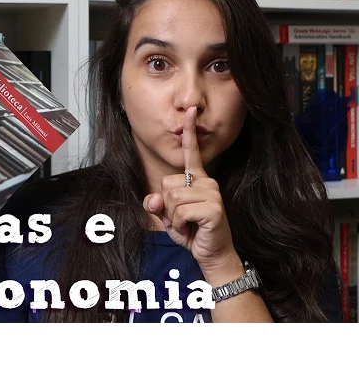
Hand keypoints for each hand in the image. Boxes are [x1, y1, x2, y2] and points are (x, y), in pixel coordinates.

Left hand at [144, 106, 240, 277]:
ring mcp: (212, 194)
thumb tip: (152, 199)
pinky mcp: (214, 208)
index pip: (192, 153)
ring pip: (172, 198)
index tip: (190, 110)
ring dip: (173, 218)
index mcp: (197, 179)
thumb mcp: (168, 217)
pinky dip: (179, 225)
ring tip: (187, 224)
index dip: (189, 132)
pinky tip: (192, 230)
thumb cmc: (192, 232)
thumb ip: (157, 205)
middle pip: (167, 184)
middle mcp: (207, 182)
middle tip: (182, 218)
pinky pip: (180, 212)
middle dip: (166, 206)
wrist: (211, 254)